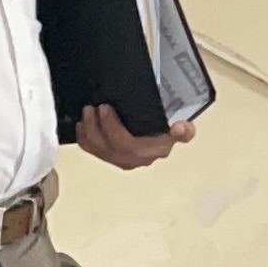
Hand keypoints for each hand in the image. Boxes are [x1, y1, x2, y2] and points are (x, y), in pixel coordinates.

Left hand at [78, 101, 194, 169]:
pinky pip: (93, 151)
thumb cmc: (165, 129)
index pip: (132, 145)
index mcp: (154, 151)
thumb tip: (181, 128)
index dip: (115, 128)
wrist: (157, 136)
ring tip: (88, 111)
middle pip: (113, 148)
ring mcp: (122, 160)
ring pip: (100, 150)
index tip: (109, 109)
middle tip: (97, 106)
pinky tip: (82, 125)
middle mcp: (137, 159)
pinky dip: (85, 138)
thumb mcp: (179, 128)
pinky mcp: (109, 157)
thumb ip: (185, 131)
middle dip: (101, 126)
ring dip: (90, 131)